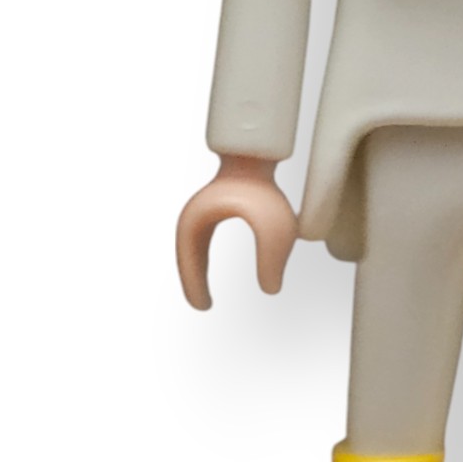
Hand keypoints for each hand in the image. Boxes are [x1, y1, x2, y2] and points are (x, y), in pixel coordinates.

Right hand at [176, 155, 298, 307]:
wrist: (258, 154)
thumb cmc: (265, 189)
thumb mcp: (275, 229)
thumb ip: (273, 260)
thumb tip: (271, 289)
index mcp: (197, 223)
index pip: (190, 263)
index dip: (195, 287)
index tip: (206, 307)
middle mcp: (194, 217)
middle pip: (187, 258)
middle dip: (193, 283)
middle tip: (203, 306)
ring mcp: (202, 211)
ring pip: (192, 250)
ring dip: (197, 272)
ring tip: (204, 297)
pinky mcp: (213, 207)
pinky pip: (202, 241)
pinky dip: (203, 260)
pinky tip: (210, 271)